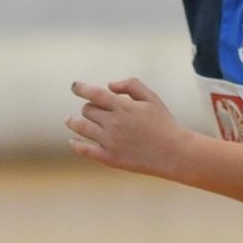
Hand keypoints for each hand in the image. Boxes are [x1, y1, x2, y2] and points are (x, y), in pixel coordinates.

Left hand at [66, 78, 190, 177]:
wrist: (174, 153)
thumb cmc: (164, 123)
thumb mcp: (152, 98)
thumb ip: (131, 85)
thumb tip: (109, 85)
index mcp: (123, 106)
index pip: (94, 94)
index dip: (81, 88)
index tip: (74, 86)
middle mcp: (113, 123)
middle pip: (87, 110)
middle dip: (88, 107)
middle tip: (92, 108)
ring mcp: (109, 141)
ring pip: (81, 127)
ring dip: (73, 122)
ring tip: (68, 119)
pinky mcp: (109, 158)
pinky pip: (84, 149)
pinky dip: (76, 143)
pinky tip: (73, 140)